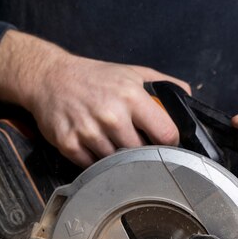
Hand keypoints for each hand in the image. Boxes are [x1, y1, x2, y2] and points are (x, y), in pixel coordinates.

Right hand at [0, 30, 190, 166]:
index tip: (164, 143)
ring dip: (116, 158)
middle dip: (140, 151)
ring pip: (116, 163)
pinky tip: (94, 145)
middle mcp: (111, 115)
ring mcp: (88, 131)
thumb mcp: (133, 73)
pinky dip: (95, 160)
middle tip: (133, 142)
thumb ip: (164, 86)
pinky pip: (92, 166)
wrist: (50, 77)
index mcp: (131, 96)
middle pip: (141, 153)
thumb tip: (187, 100)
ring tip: (111, 141)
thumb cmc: (95, 77)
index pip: (166, 134)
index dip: (168, 142)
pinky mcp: (69, 144)